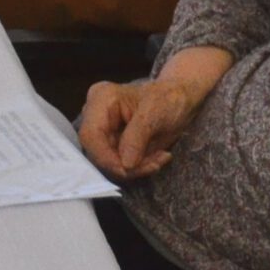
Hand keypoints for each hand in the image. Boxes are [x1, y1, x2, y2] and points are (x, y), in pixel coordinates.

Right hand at [76, 76, 204, 180]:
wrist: (179, 101)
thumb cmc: (167, 99)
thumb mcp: (155, 114)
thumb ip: (137, 138)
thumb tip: (125, 165)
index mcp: (101, 100)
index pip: (90, 134)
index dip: (105, 157)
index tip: (128, 170)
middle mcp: (97, 116)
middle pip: (98, 151)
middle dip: (126, 165)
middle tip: (154, 164)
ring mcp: (105, 131)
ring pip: (110, 162)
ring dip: (137, 167)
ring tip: (160, 158)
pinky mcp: (115, 144)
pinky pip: (121, 164)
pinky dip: (141, 167)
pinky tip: (158, 157)